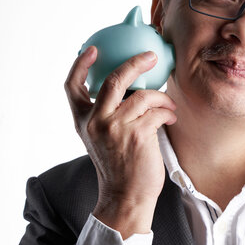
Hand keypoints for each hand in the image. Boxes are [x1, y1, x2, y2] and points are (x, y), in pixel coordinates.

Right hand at [64, 46, 176, 237]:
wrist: (126, 195)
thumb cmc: (119, 165)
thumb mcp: (102, 138)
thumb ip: (107, 114)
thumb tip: (130, 87)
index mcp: (83, 120)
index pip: (73, 86)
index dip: (80, 64)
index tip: (93, 49)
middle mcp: (96, 121)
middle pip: (115, 78)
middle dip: (135, 63)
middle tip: (150, 57)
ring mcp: (116, 127)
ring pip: (145, 95)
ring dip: (162, 98)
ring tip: (169, 105)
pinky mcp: (138, 134)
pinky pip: (158, 111)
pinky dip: (168, 112)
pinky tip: (171, 118)